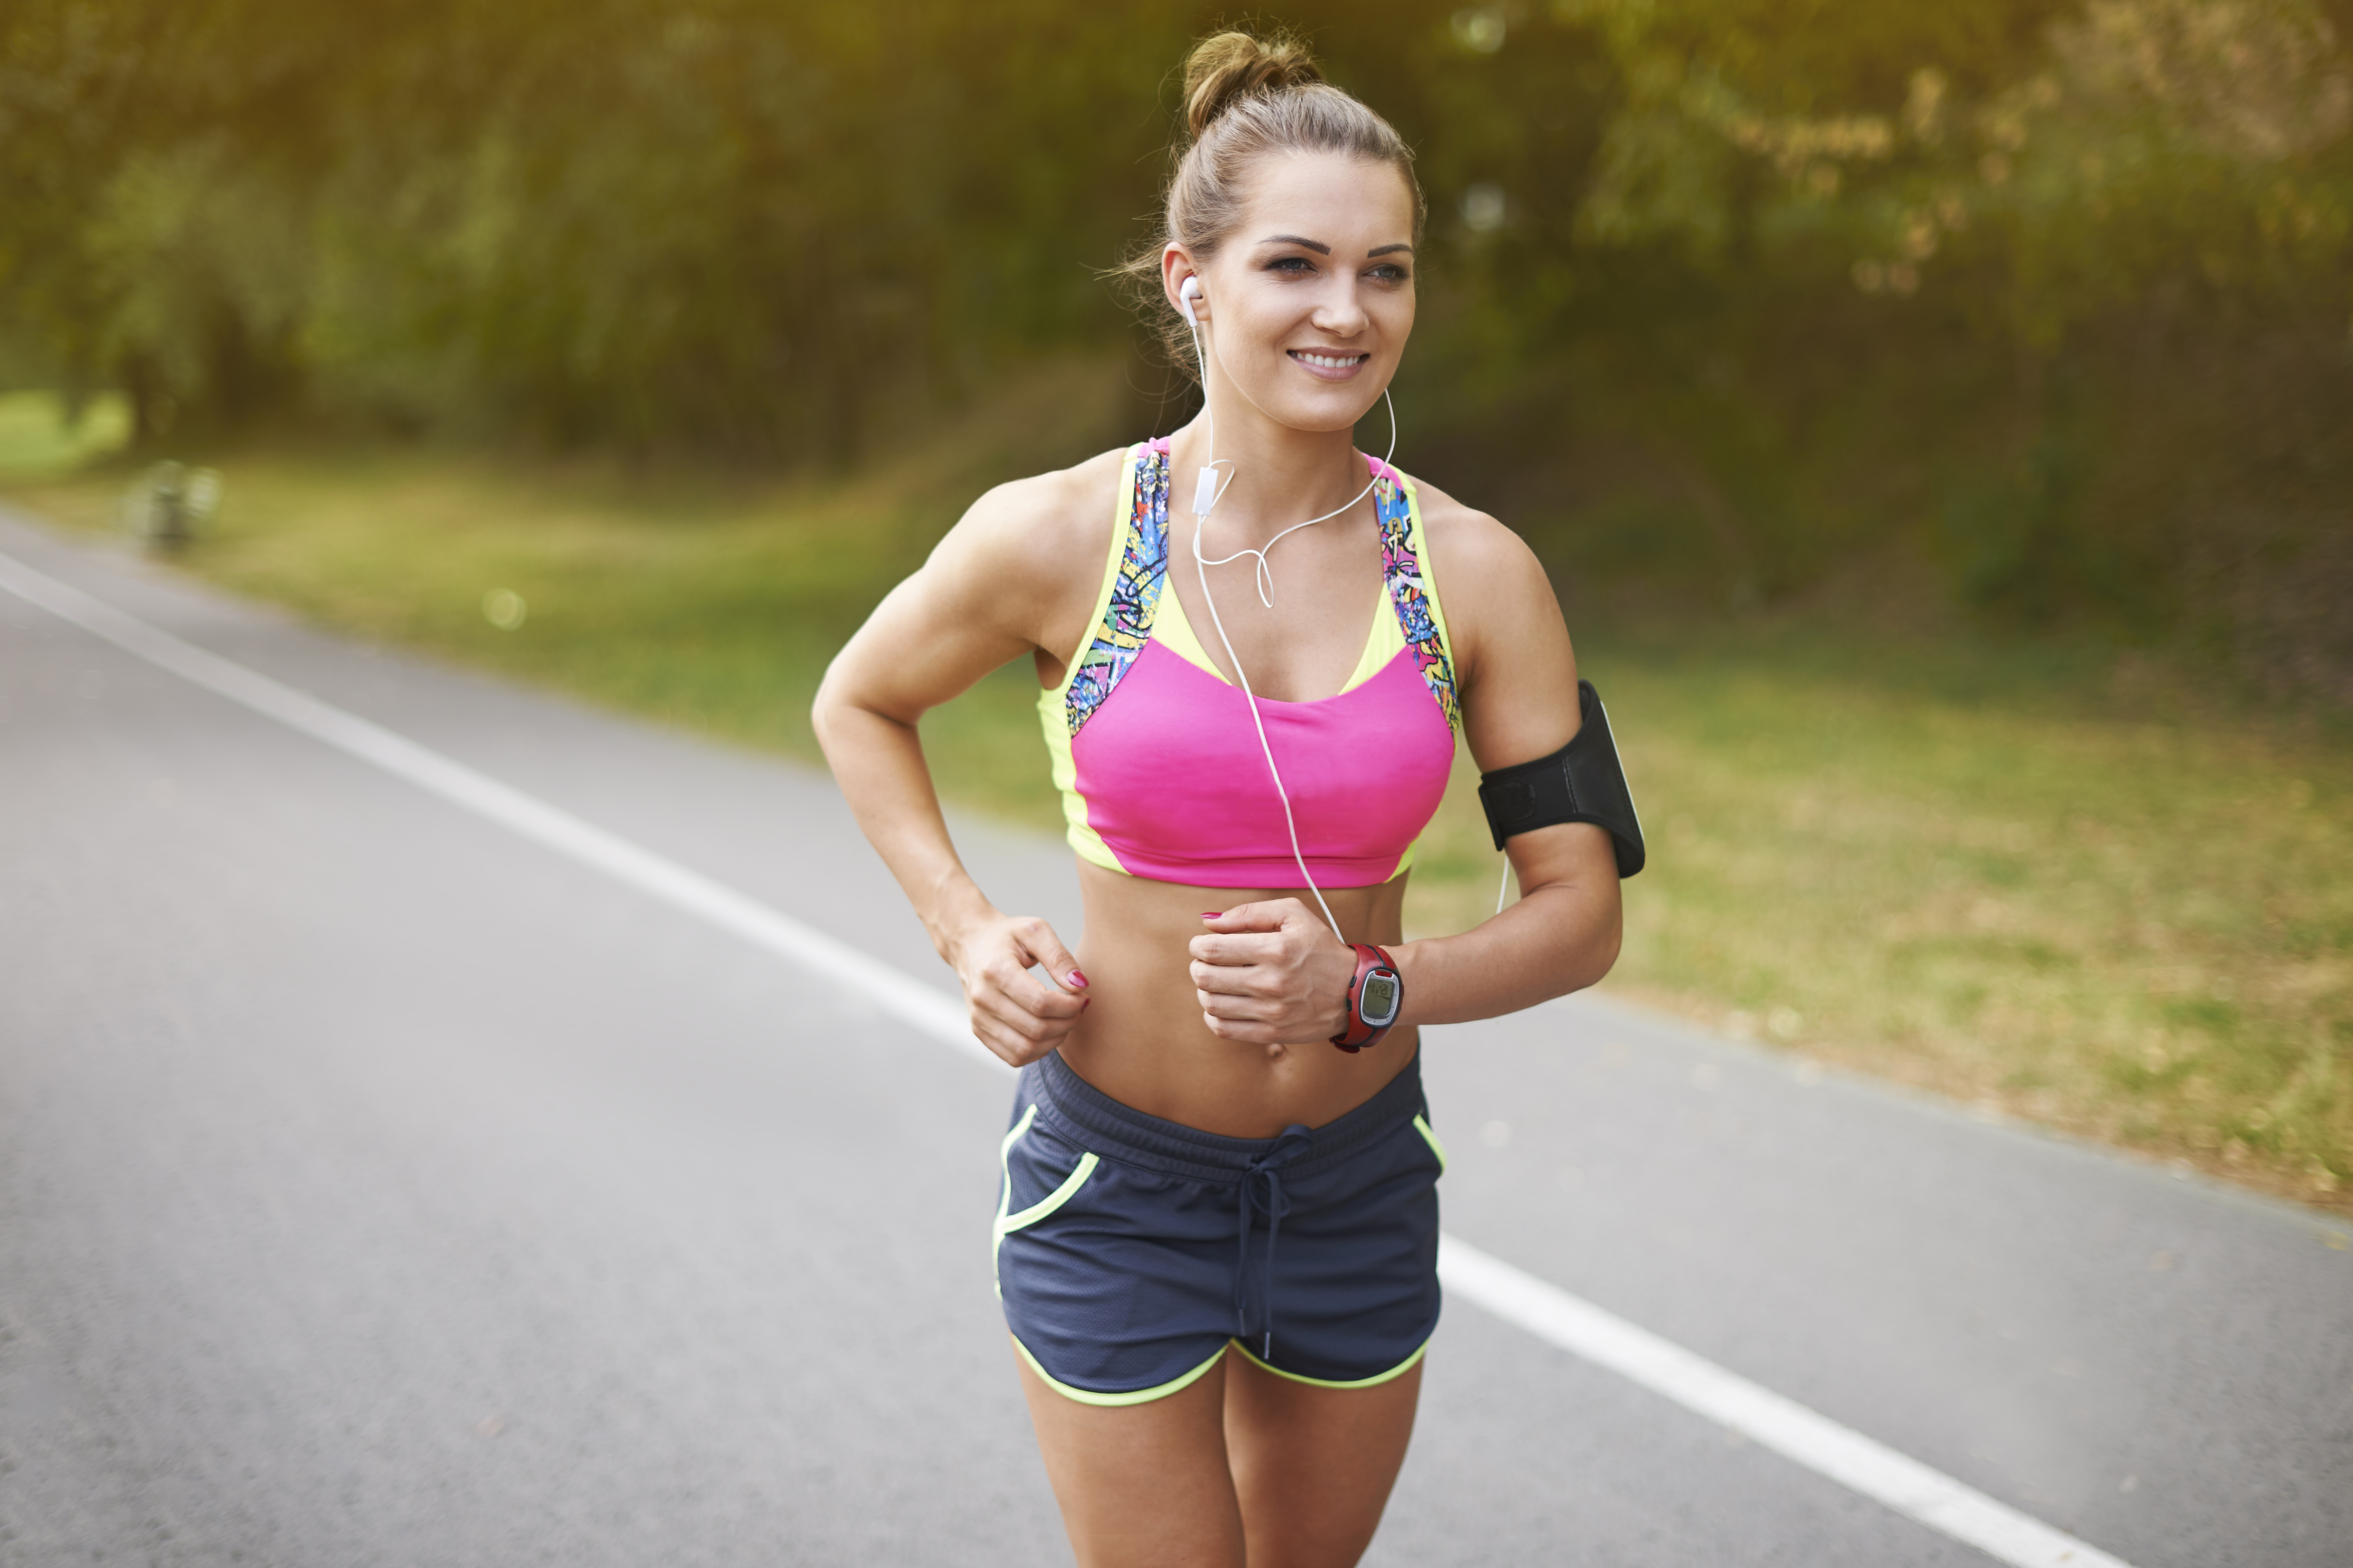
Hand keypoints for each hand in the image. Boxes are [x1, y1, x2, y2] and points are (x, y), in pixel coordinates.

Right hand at [945, 912, 1088, 1067]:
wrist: (971, 944)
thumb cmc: (1008, 937)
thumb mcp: (1036, 930)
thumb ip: (1060, 957)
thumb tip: (1081, 985)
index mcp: (995, 970)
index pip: (1041, 1003)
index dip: (1070, 1005)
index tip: (1082, 996)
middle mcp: (983, 998)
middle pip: (1036, 1029)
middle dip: (1067, 1022)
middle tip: (1078, 1008)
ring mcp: (978, 1018)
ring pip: (1025, 1049)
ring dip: (1055, 1040)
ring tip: (1065, 1019)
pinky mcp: (979, 1031)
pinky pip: (1013, 1057)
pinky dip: (1038, 1051)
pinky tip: (1049, 1031)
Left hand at [1188, 900, 1356, 1045]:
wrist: (1356, 992)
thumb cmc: (1321, 948)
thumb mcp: (1294, 915)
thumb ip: (1249, 913)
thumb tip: (1209, 922)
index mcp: (1275, 949)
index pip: (1212, 949)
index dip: (1197, 945)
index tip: (1202, 944)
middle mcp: (1271, 982)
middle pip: (1206, 977)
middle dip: (1198, 966)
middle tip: (1205, 962)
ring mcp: (1271, 1011)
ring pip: (1211, 1004)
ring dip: (1204, 991)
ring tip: (1215, 982)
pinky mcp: (1272, 1033)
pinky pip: (1223, 1029)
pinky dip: (1213, 1017)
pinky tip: (1223, 1004)